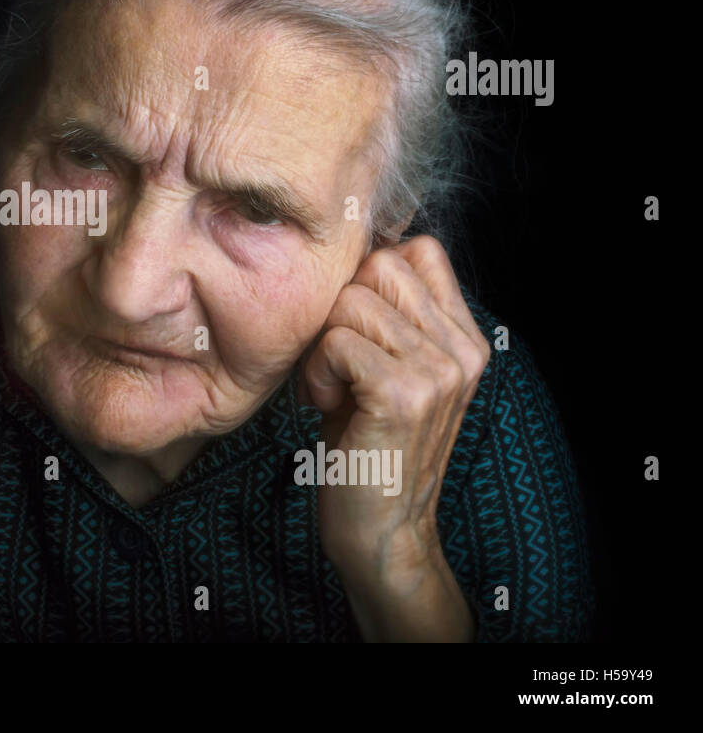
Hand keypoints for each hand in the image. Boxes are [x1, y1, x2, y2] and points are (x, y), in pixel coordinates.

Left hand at [299, 235, 490, 639]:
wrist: (381, 531)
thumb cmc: (366, 445)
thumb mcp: (384, 369)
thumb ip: (383, 316)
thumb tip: (348, 255)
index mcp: (464, 337)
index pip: (418, 251)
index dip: (367, 277)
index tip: (351, 328)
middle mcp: (462, 348)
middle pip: (379, 265)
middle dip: (339, 310)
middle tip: (337, 363)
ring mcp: (438, 370)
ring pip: (352, 301)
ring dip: (323, 345)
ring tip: (333, 389)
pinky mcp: (404, 395)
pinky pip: (337, 341)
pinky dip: (317, 372)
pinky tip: (325, 405)